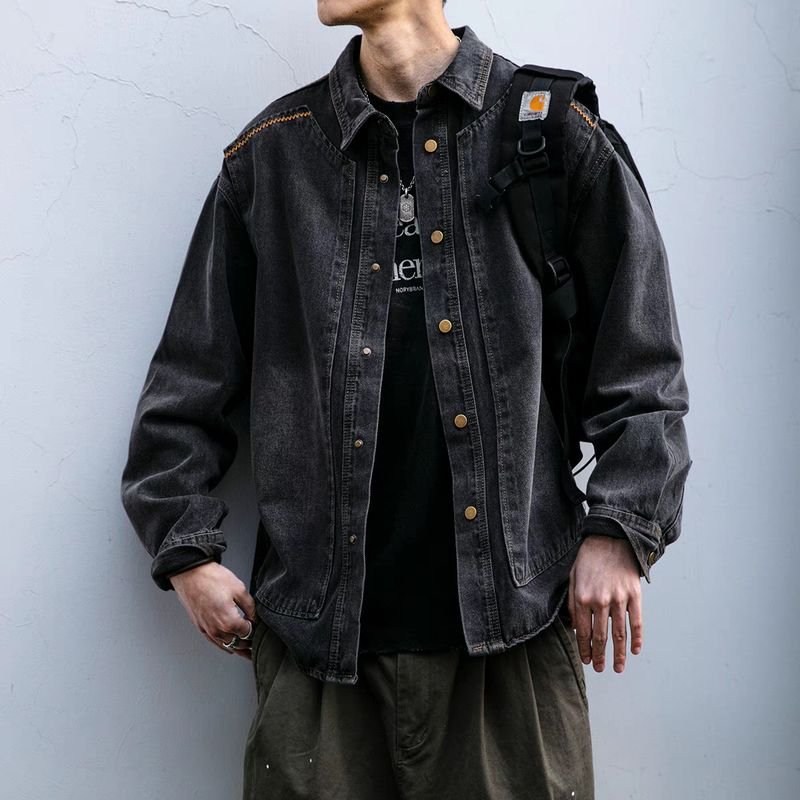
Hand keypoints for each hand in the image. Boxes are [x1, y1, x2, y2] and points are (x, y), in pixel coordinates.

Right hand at [169, 561, 257, 659]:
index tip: (260, 626)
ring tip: (248, 652)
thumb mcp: (239, 589)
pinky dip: (225, 646)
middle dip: (249, 642)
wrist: (190, 574)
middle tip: (258, 642)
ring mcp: (208, 630)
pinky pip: (215, 643)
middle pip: (239, 643)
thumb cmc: (212, 579)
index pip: (248, 633)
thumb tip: (255, 618)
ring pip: (227, 646)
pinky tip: (230, 647)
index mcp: (229, 621)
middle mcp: (217, 630)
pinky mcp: (200, 627)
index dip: (256, 629)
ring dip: (238, 649)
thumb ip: (250, 607)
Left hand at [567, 534, 642, 672]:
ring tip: (618, 667)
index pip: (583, 632)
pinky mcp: (634, 595)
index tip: (586, 660)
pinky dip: (637, 638)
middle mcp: (600, 601)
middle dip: (599, 656)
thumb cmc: (589, 558)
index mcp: (582, 597)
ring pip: (619, 634)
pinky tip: (635, 650)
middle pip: (600, 637)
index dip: (584, 648)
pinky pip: (636, 622)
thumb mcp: (573, 577)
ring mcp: (619, 599)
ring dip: (619, 654)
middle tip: (599, 668)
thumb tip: (574, 627)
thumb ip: (572, 603)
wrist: (612, 538)